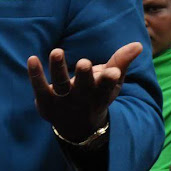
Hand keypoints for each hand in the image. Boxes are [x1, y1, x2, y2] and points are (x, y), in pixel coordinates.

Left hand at [27, 42, 142, 141]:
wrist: (76, 126)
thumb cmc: (97, 96)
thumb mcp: (112, 82)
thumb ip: (121, 62)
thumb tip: (138, 45)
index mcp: (100, 95)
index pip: (106, 89)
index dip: (108, 81)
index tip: (113, 72)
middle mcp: (82, 99)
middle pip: (83, 87)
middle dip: (84, 76)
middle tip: (84, 62)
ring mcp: (62, 102)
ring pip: (60, 85)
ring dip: (58, 68)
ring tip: (57, 51)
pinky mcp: (45, 101)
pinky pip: (39, 87)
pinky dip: (35, 74)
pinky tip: (32, 58)